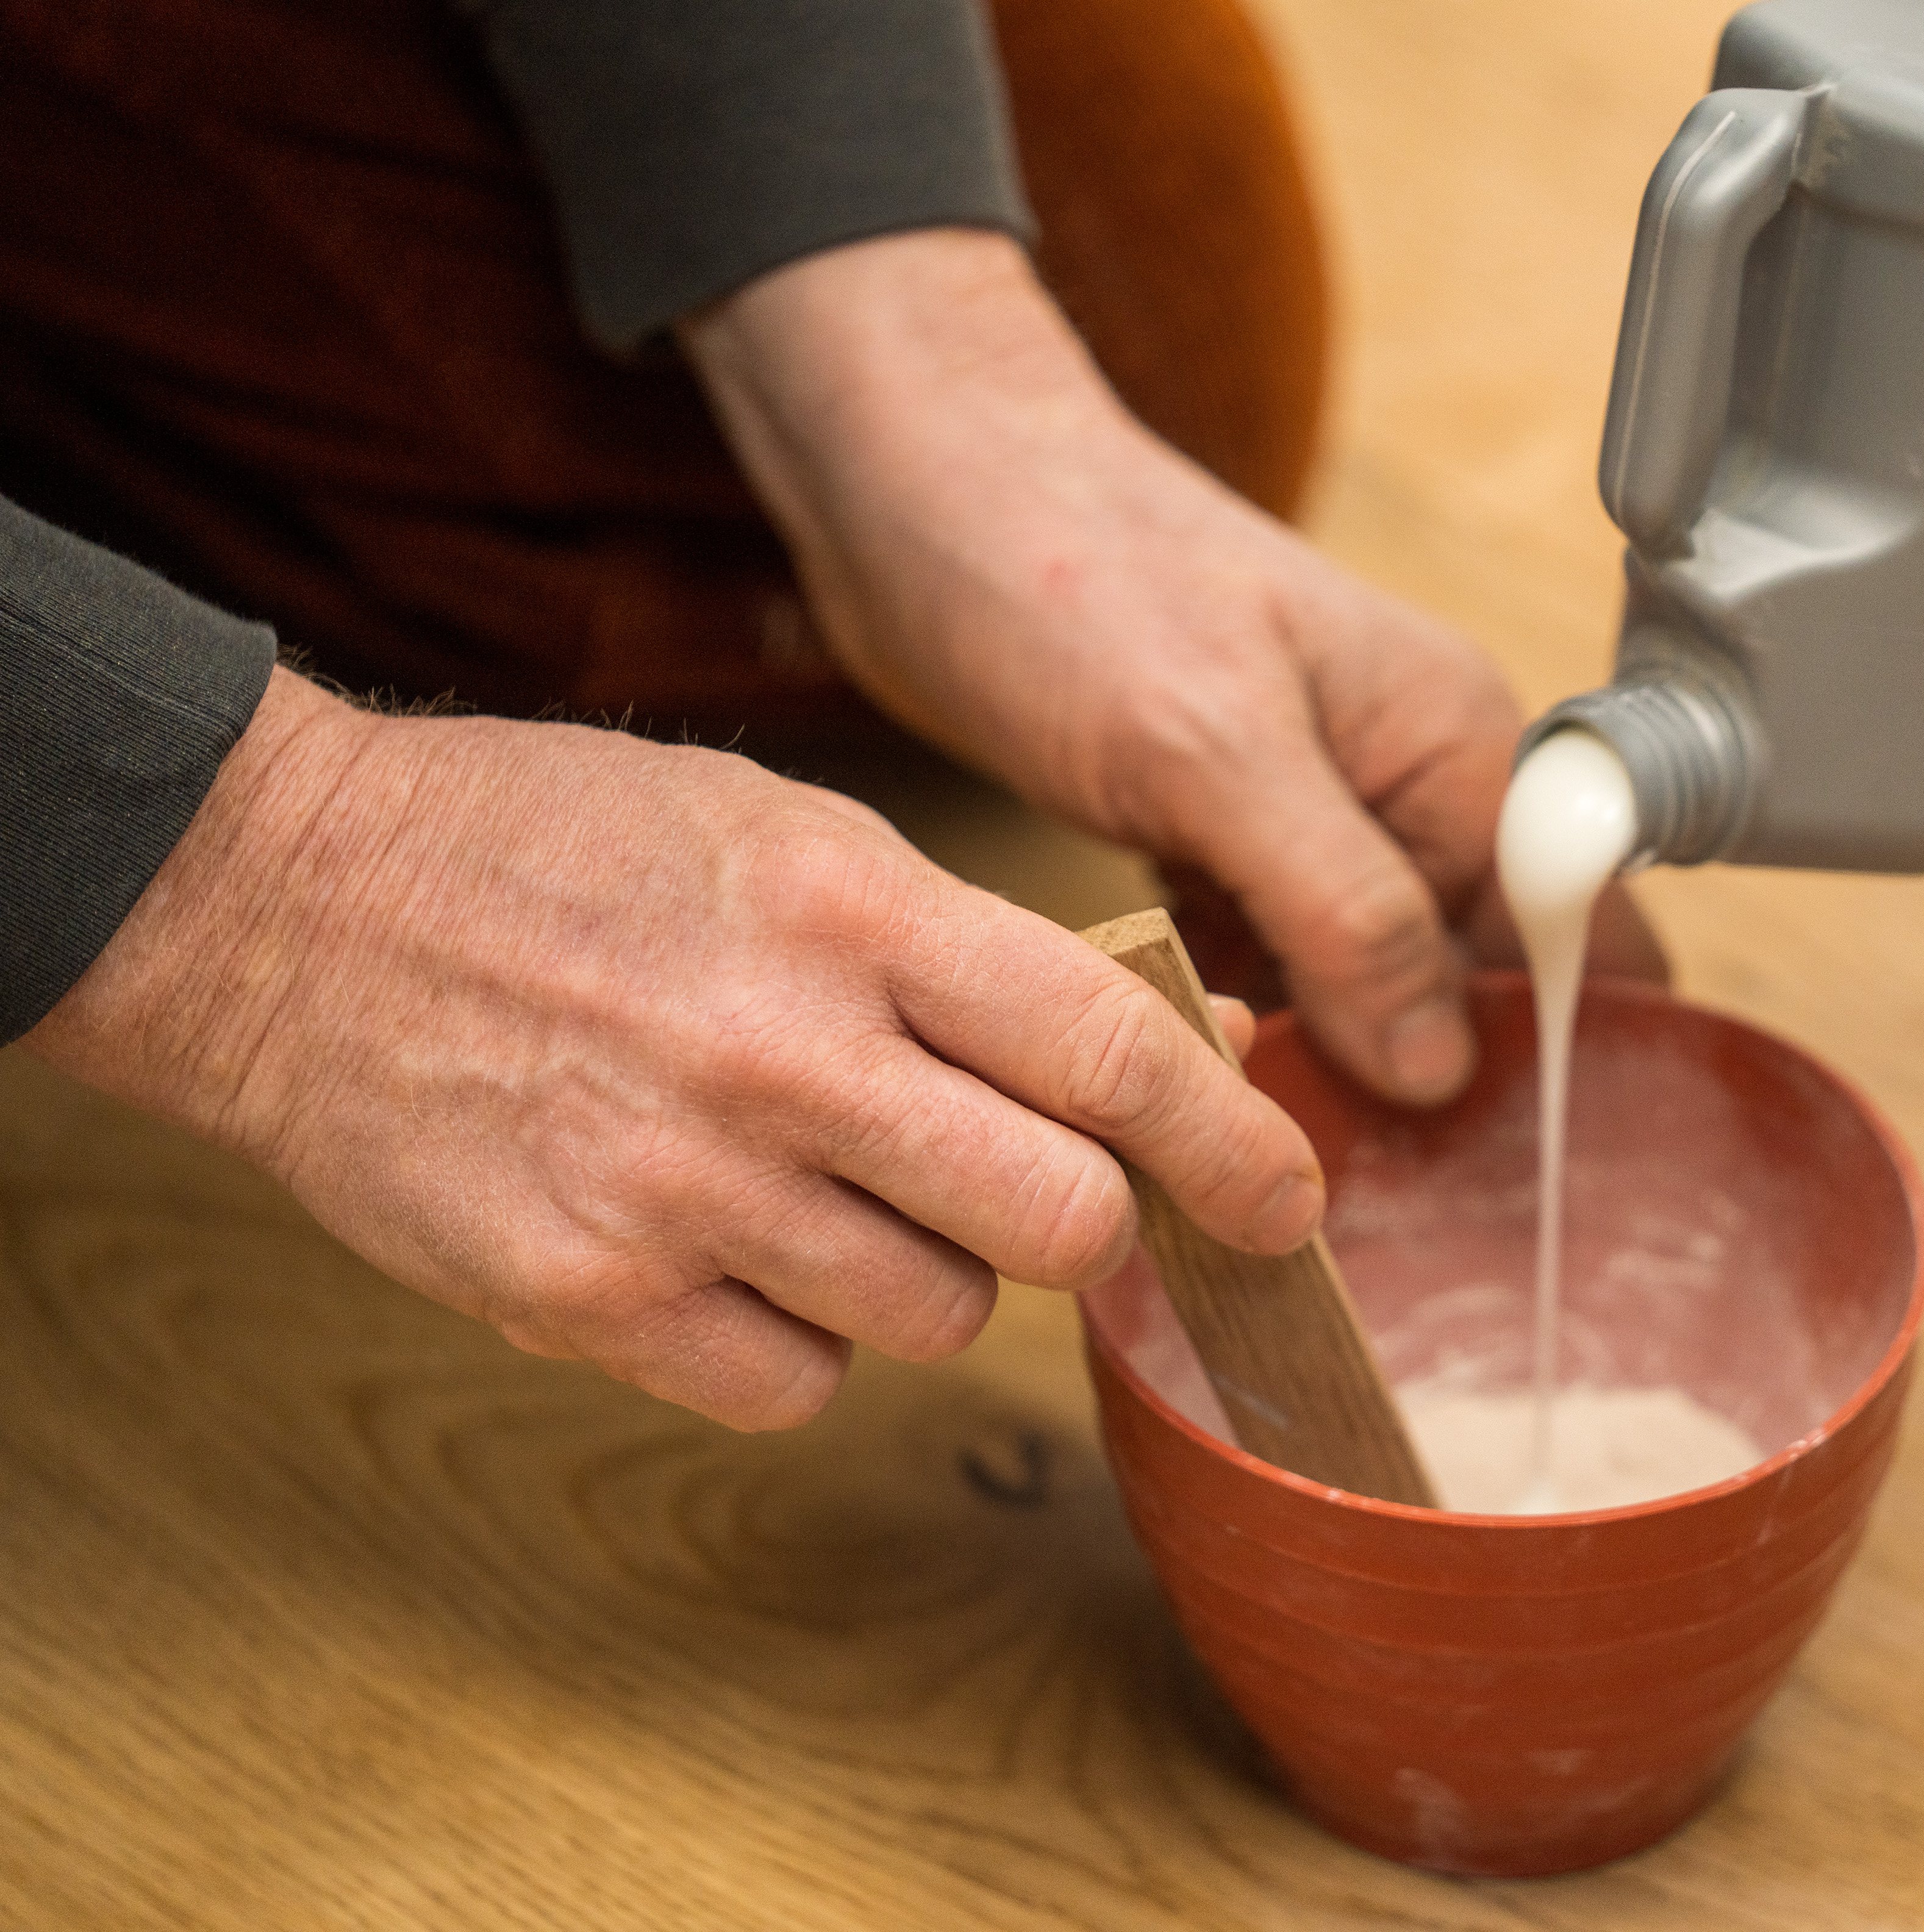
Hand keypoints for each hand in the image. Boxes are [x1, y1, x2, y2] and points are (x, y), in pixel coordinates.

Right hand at [25, 668, 1323, 1429]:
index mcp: (853, 909)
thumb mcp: (793, 829)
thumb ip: (974, 952)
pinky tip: (729, 1248)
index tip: (1288, 1199)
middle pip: (1061, 1222)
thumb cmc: (564, 848)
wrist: (287, 905)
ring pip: (934, 1316)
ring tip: (820, 1182)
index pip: (1114, 1053)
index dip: (1238, 1144)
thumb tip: (1177, 1050)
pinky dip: (795, 1341)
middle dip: (1081, 1224)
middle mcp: (783, 1055)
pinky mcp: (584, 1295)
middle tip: (1035, 1193)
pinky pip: (794, 1385)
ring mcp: (681, 1188)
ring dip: (922, 1272)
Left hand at [679, 228, 1664, 1109]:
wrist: (914, 487)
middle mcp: (1408, 787)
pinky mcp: (1221, 839)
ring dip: (1332, 1071)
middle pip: (1478, 984)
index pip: (1581, 934)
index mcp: (1459, 746)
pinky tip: (1202, 1090)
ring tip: (1274, 1170)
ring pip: (1369, 990)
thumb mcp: (1217, 753)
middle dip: (1438, 1091)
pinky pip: (1274, 966)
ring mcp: (1314, 816)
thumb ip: (1347, 909)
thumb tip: (1441, 1063)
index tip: (1502, 1182)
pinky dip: (1250, 1025)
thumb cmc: (1065, 572)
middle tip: (1368, 1201)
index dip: (1566, 1057)